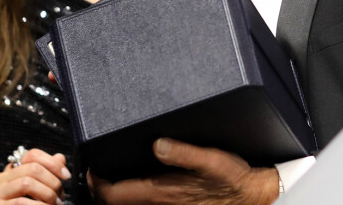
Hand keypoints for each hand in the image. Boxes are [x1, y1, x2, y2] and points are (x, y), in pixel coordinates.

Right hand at [0, 148, 70, 203]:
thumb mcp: (40, 188)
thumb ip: (48, 171)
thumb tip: (60, 158)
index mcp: (13, 169)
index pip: (33, 155)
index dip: (53, 163)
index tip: (67, 176)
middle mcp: (3, 178)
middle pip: (33, 168)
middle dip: (52, 182)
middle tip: (61, 196)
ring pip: (27, 183)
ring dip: (47, 194)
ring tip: (55, 204)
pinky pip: (21, 202)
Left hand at [88, 138, 278, 203]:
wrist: (251, 196)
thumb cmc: (230, 179)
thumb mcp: (211, 160)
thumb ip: (183, 152)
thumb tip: (157, 143)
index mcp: (160, 193)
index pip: (113, 195)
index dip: (96, 182)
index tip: (91, 166)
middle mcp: (158, 204)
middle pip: (115, 202)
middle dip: (100, 187)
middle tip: (95, 166)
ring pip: (128, 204)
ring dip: (113, 192)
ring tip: (108, 170)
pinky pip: (142, 203)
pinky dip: (129, 194)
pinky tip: (133, 178)